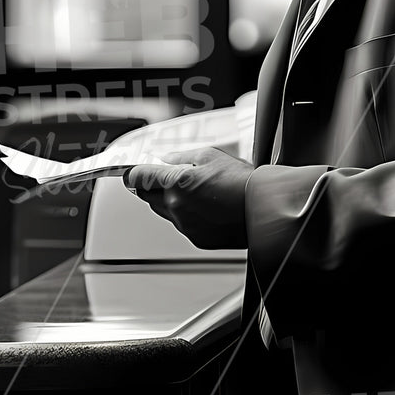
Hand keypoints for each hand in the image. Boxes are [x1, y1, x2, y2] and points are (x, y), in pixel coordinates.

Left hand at [123, 147, 252, 249]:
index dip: (132, 173)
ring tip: (197, 192)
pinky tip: (207, 208)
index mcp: (177, 182)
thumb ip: (181, 157)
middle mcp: (176, 206)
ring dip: (171, 201)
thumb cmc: (242, 182)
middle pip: (147, 196)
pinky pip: (182, 225)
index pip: (139, 178)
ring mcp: (185, 224)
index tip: (131, 172)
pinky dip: (187, 216)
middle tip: (167, 179)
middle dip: (152, 186)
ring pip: (164, 212)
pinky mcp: (195, 238)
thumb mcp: (210, 156)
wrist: (263, 209)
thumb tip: (166, 159)